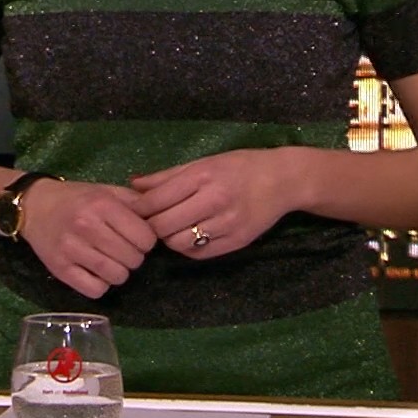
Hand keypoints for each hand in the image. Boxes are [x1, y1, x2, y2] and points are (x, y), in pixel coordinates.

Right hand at [20, 180, 158, 298]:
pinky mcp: (60, 269)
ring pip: (117, 277)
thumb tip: (164, 219)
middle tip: (121, 249)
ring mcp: (72, 249)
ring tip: (108, 260)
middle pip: (134, 259)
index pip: (146, 238)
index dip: (146, 240)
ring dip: (118, 272)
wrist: (34, 205)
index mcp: (102, 205)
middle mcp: (87, 226)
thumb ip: (136, 203)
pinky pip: (96, 290)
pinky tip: (94, 272)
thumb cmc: (76, 198)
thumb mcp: (106, 191)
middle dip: (133, 256)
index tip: (136, 237)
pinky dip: (100, 285)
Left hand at [129, 148, 302, 259]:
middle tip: (150, 222)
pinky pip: (199, 254)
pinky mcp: (238, 242)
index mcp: (202, 175)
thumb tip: (133, 185)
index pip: (156, 200)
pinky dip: (187, 248)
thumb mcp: (203, 162)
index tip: (135, 210)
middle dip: (151, 226)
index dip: (139, 208)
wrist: (283, 180)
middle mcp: (214, 200)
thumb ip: (166, 176)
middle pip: (163, 225)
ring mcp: (227, 223)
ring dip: (168, 239)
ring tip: (171, 229)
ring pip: (179, 243)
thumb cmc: (240, 166)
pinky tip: (188, 237)